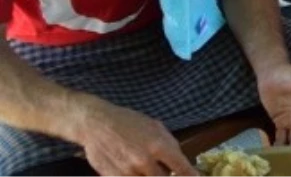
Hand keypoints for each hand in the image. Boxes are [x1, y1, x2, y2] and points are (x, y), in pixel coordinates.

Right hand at [73, 97, 198, 176]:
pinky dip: (135, 176)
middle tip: (165, 170)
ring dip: (149, 175)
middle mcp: (145, 161)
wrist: (96, 124)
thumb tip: (180, 162)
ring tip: (145, 165)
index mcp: (159, 145)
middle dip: (167, 176)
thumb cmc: (128, 122)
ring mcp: (128, 172)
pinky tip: (133, 169)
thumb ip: (169, 144)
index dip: (190, 176)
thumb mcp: (155, 126)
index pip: (181, 168)